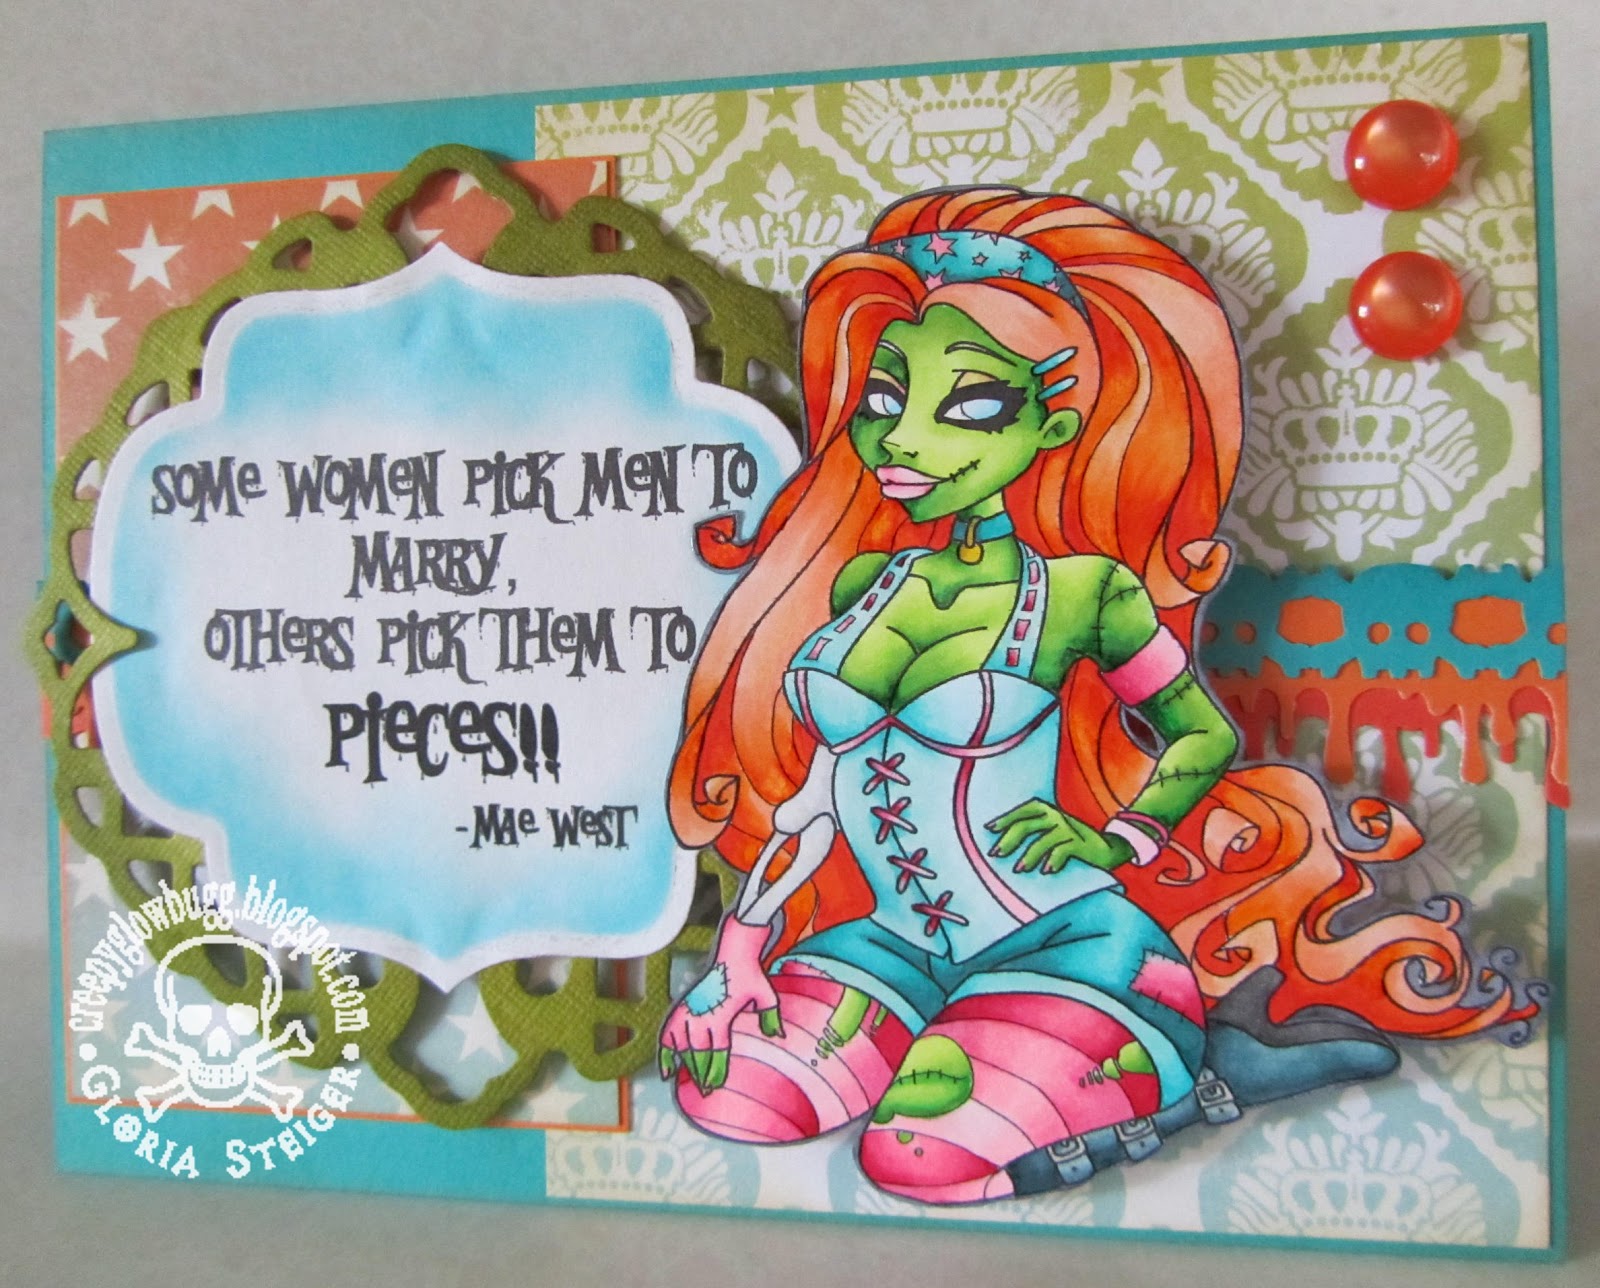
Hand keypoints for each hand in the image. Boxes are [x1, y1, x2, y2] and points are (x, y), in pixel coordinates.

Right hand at [658, 916, 784, 1092]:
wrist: (733, 952)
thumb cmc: (751, 976)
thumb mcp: (767, 996)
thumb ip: (771, 1017)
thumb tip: (778, 1036)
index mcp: (721, 1015)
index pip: (716, 1050)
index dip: (715, 1070)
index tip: (714, 1086)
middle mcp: (701, 1014)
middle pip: (697, 1052)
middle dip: (701, 1074)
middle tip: (705, 1092)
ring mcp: (689, 1009)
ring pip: (680, 1044)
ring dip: (684, 1064)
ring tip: (688, 1082)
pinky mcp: (683, 1005)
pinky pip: (668, 1031)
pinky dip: (665, 1051)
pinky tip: (666, 1070)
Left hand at [985, 799, 1133, 872]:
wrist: (1110, 847)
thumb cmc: (1074, 841)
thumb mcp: (1053, 831)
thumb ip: (1034, 832)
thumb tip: (1003, 845)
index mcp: (1048, 811)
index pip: (1023, 811)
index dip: (1005, 818)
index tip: (989, 829)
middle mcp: (1056, 816)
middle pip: (1027, 825)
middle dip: (1009, 839)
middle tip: (996, 854)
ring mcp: (1069, 829)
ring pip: (1042, 841)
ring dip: (1029, 855)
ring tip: (1019, 869)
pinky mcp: (1080, 843)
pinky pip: (1062, 850)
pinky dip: (1052, 860)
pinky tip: (1046, 871)